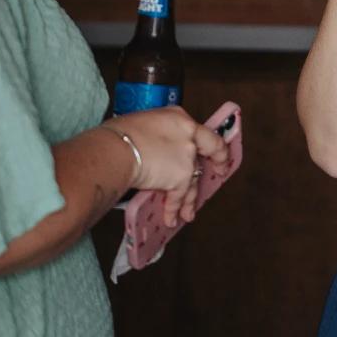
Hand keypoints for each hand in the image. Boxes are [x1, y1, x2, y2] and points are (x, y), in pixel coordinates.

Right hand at [103, 107, 227, 226]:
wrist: (115, 151)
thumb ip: (154, 134)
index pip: (196, 130)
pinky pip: (179, 197)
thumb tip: (147, 146)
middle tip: (221, 170)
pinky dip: (173, 209)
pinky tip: (171, 218)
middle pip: (211, 149)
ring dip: (189, 200)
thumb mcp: (140, 124)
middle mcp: (188, 135)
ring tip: (187, 213)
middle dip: (219, 161)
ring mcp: (187, 157)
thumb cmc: (117, 136)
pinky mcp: (181, 178)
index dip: (203, 141)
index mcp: (178, 117)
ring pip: (193, 180)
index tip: (208, 146)